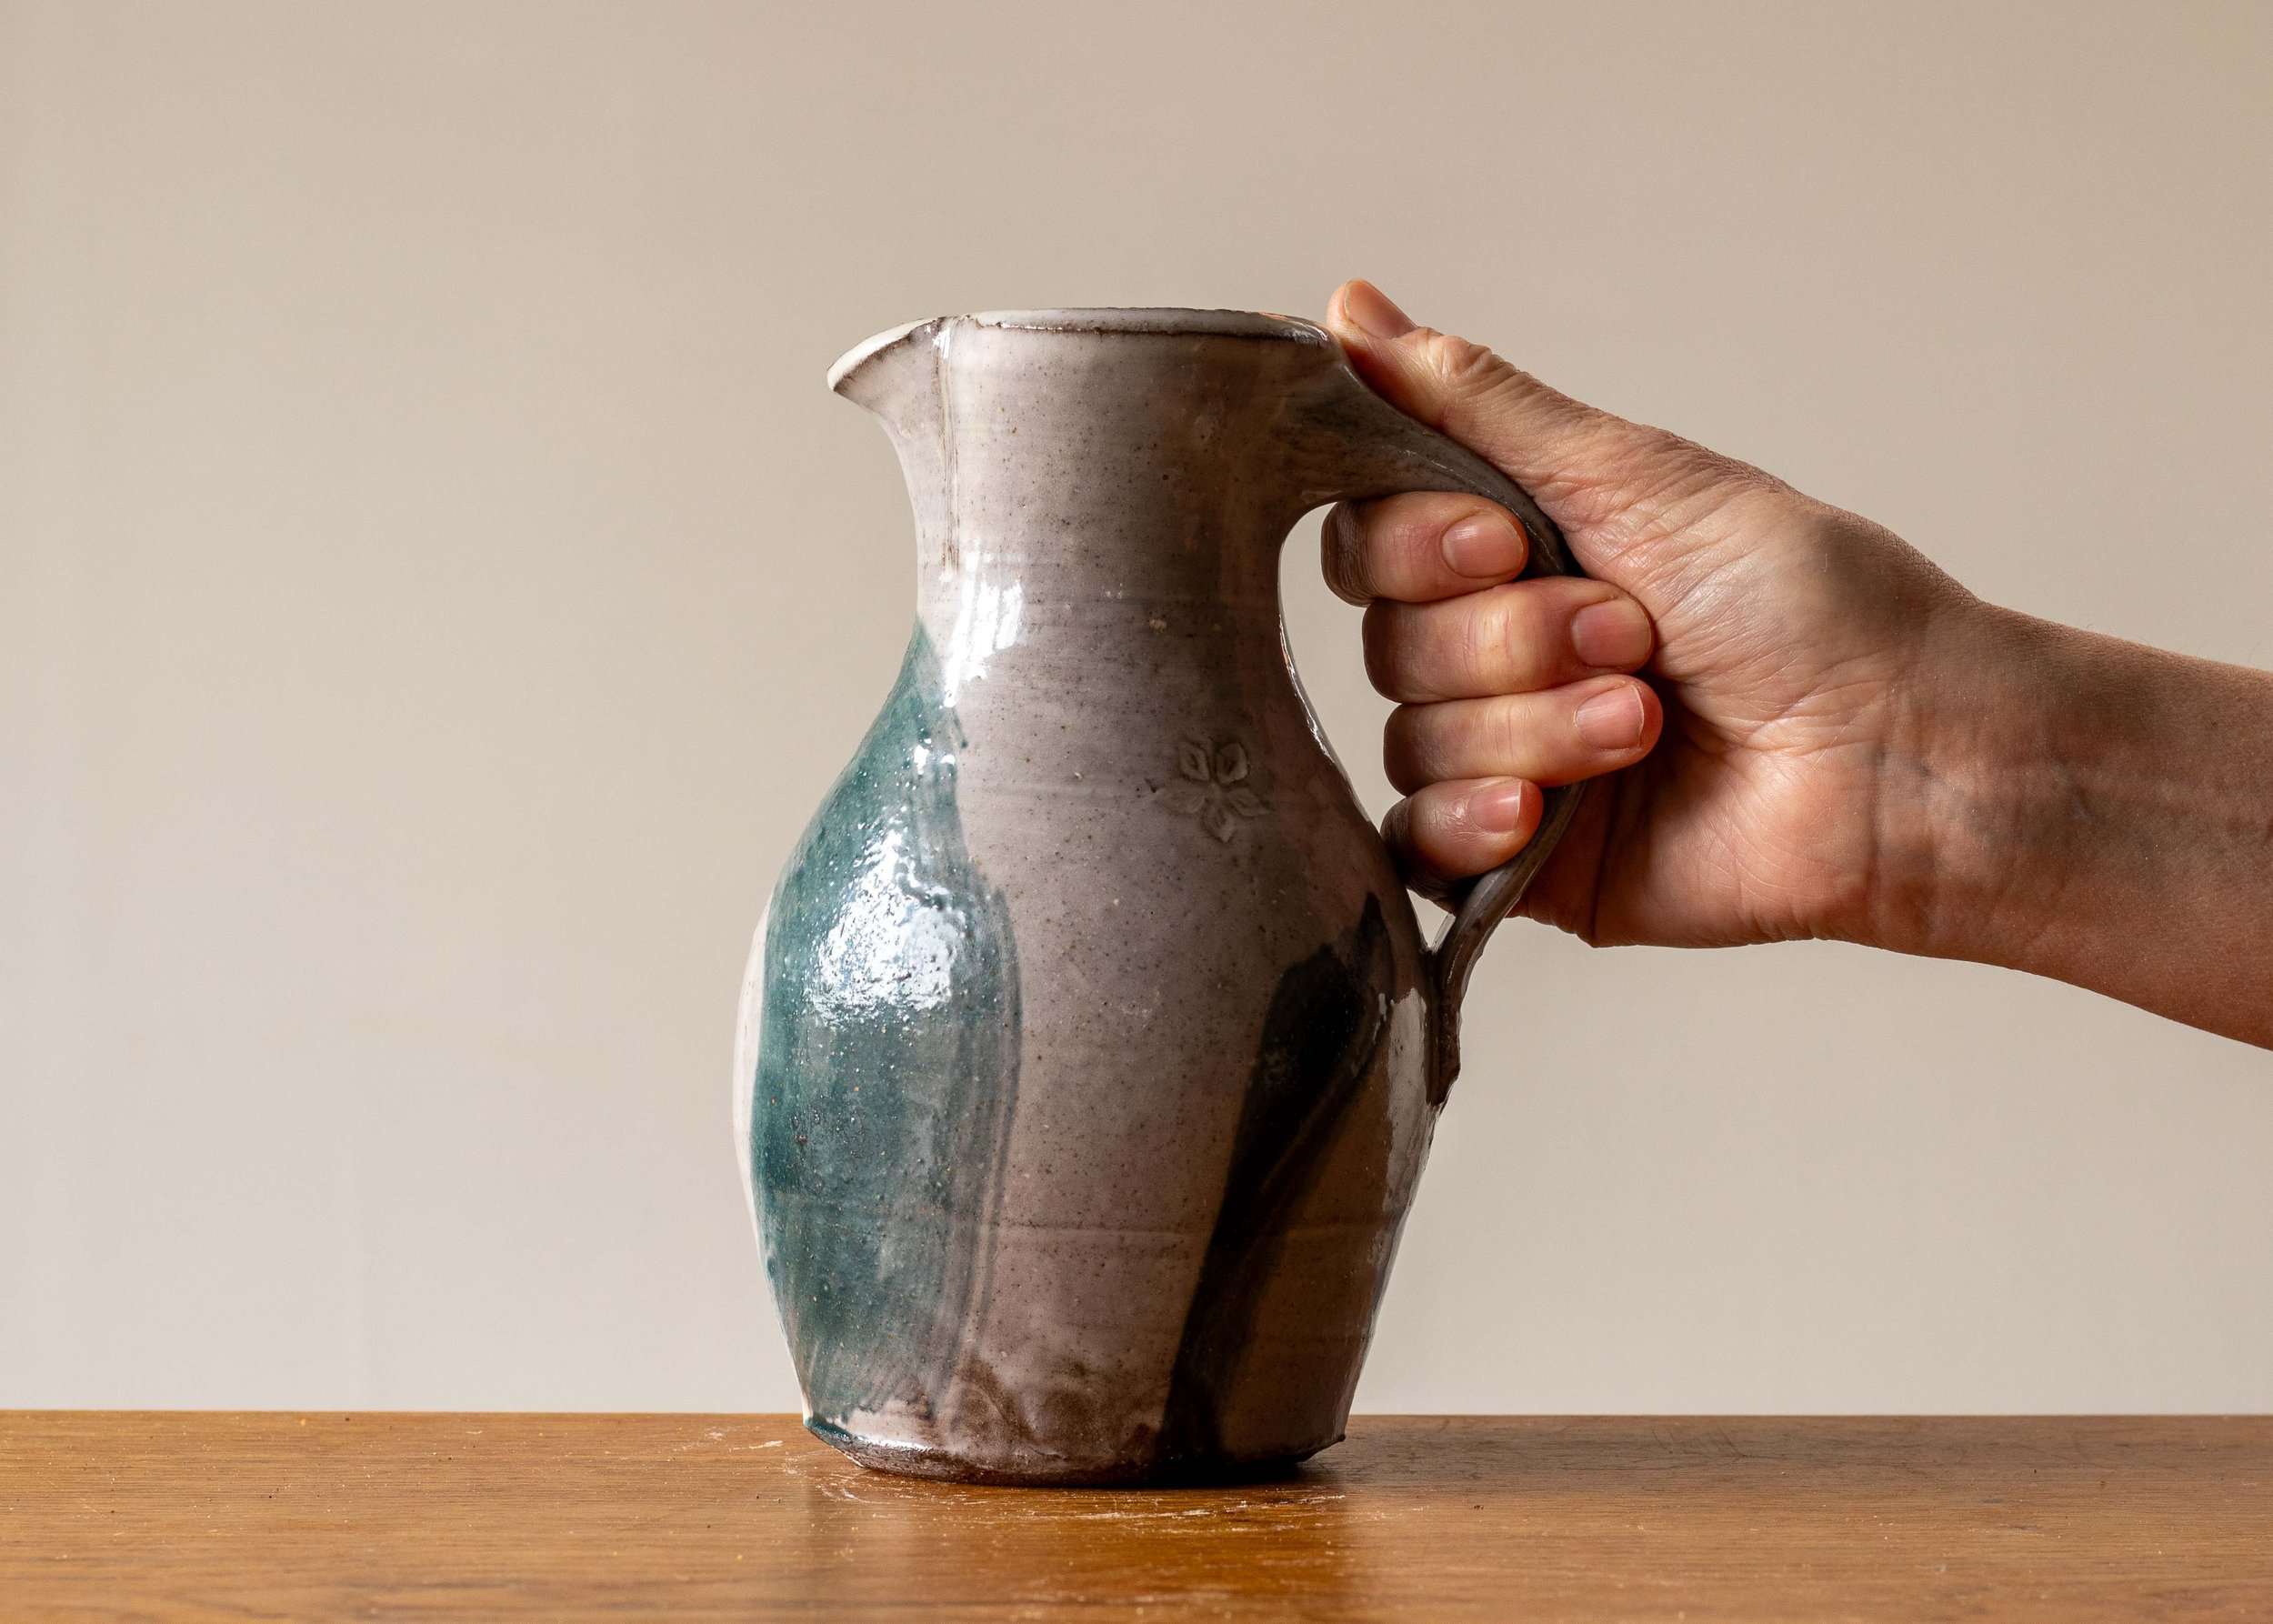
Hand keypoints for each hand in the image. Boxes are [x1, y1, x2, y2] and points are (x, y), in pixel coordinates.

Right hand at [1323, 278, 1978, 950]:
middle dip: (1512, 639)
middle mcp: (1498, 653)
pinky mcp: (1520, 863)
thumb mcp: (1638, 474)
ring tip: (1649, 722)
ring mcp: (1506, 757)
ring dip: (1535, 726)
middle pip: (1392, 643)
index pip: (1372, 541)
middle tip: (1635, 636)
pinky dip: (1469, 820)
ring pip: (1413, 739)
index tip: (1503, 541)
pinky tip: (1540, 813)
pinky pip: (1417, 844)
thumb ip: (1479, 403)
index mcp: (1517, 552)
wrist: (1902, 757)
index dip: (1414, 545)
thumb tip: (1348, 308)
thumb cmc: (1811, 606)